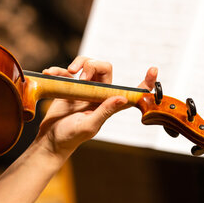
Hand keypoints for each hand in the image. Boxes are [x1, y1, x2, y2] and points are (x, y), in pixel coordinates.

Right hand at [36, 57, 157, 160]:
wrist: (49, 140)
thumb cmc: (70, 137)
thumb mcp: (89, 126)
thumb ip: (104, 111)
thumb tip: (122, 97)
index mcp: (108, 105)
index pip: (132, 92)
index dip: (145, 82)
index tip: (154, 70)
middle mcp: (98, 95)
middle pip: (104, 67)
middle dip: (93, 65)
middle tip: (82, 76)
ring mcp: (84, 89)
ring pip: (88, 64)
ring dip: (79, 63)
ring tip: (68, 72)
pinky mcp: (69, 87)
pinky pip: (67, 71)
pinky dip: (59, 70)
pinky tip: (49, 73)